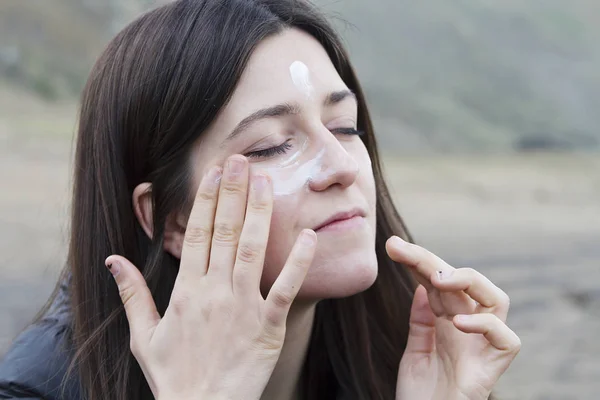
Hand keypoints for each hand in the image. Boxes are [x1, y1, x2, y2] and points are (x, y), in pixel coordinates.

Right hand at [105, 155, 316, 399]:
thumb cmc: (173, 376)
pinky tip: (309, 235)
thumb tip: (113, 261)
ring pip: (252, 250)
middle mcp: (214, 291)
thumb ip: (132, 294)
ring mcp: (243, 306)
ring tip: (267, 181)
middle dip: (233, 192)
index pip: (196, 234)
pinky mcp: (268, 326)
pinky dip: (298, 262)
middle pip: (224, 232)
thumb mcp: (143, 336)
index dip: (206, 200)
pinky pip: (286, 289)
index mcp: (186, 290)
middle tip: (241, 160)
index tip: (214, 172)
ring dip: (259, 213)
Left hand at [386, 236, 520, 399]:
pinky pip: (506, 340)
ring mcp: (481, 348)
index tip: (393, 246)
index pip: (439, 282)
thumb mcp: (416, 351)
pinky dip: (486, 326)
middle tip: (404, 252)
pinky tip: (457, 322)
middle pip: (464, 283)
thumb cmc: (422, 396)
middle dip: (434, 261)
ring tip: (440, 279)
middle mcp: (468, 330)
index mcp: (448, 323)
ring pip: (497, 300)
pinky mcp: (491, 369)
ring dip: (470, 281)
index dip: (419, 261)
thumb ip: (421, 321)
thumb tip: (422, 286)